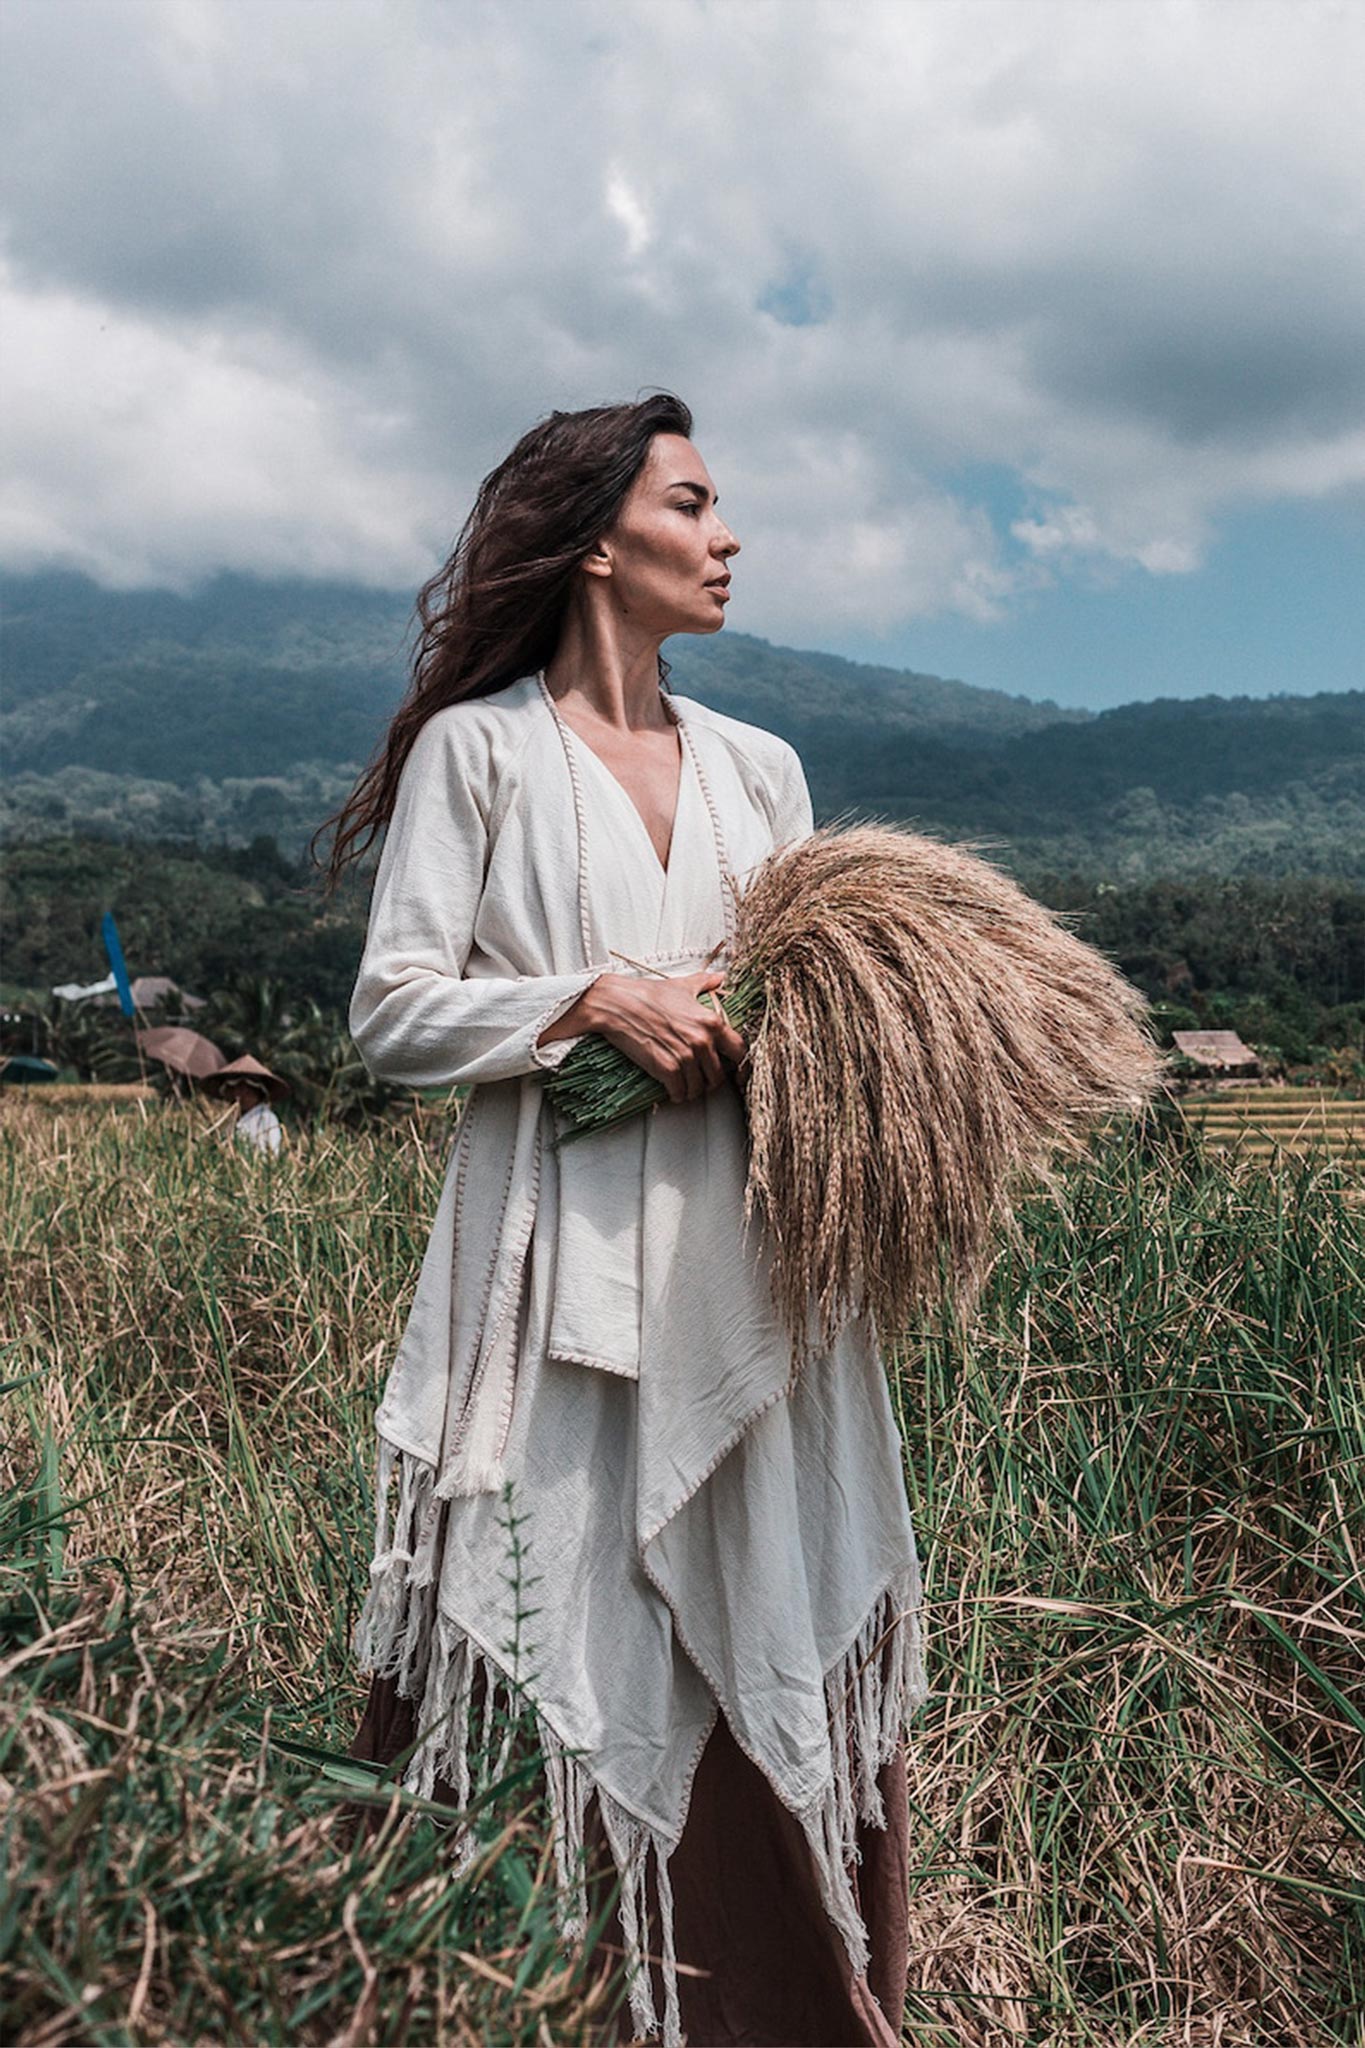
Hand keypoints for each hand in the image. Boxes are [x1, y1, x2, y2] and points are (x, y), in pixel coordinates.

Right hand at [552, 969, 747, 1104]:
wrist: (619, 1004)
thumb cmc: (648, 994)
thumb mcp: (682, 986)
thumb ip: (705, 983)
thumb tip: (720, 977)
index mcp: (711, 1022)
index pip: (740, 1051)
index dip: (742, 1067)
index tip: (738, 1075)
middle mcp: (702, 1041)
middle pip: (720, 1075)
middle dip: (712, 1081)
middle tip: (702, 1079)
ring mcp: (685, 1056)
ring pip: (700, 1087)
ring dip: (694, 1090)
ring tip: (686, 1086)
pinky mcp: (667, 1068)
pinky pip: (681, 1092)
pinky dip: (678, 1094)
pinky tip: (674, 1090)